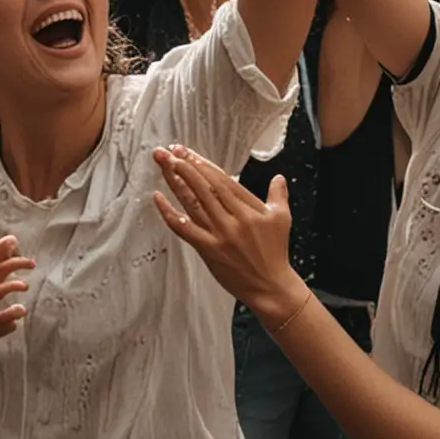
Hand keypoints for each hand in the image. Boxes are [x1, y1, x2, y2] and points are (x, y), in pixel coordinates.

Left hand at [151, 145, 297, 312]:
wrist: (270, 286)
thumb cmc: (276, 252)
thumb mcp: (282, 219)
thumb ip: (278, 195)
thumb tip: (278, 178)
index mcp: (248, 208)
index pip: (221, 179)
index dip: (201, 163)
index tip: (186, 152)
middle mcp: (232, 218)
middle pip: (203, 186)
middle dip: (184, 166)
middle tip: (168, 152)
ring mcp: (218, 234)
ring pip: (192, 202)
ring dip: (176, 182)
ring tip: (163, 165)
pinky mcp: (208, 250)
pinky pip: (184, 228)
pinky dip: (169, 213)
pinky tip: (158, 198)